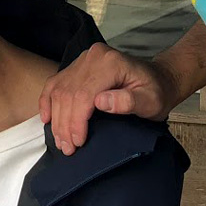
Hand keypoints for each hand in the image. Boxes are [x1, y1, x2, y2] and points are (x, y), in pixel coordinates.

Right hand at [38, 43, 181, 155]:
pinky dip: (47, 101)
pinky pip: (55, 83)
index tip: (78, 142)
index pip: (83, 94)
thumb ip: (128, 101)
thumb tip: (100, 102)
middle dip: (65, 124)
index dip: (77, 121)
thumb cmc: (156, 92)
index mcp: (111, 62)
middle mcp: (93, 57)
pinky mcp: (77, 67)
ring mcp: (83, 60)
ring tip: (61, 141)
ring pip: (59, 90)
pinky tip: (47, 119)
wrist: (158, 79)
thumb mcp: (151, 101)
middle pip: (68, 93)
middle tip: (68, 148)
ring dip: (57, 118)